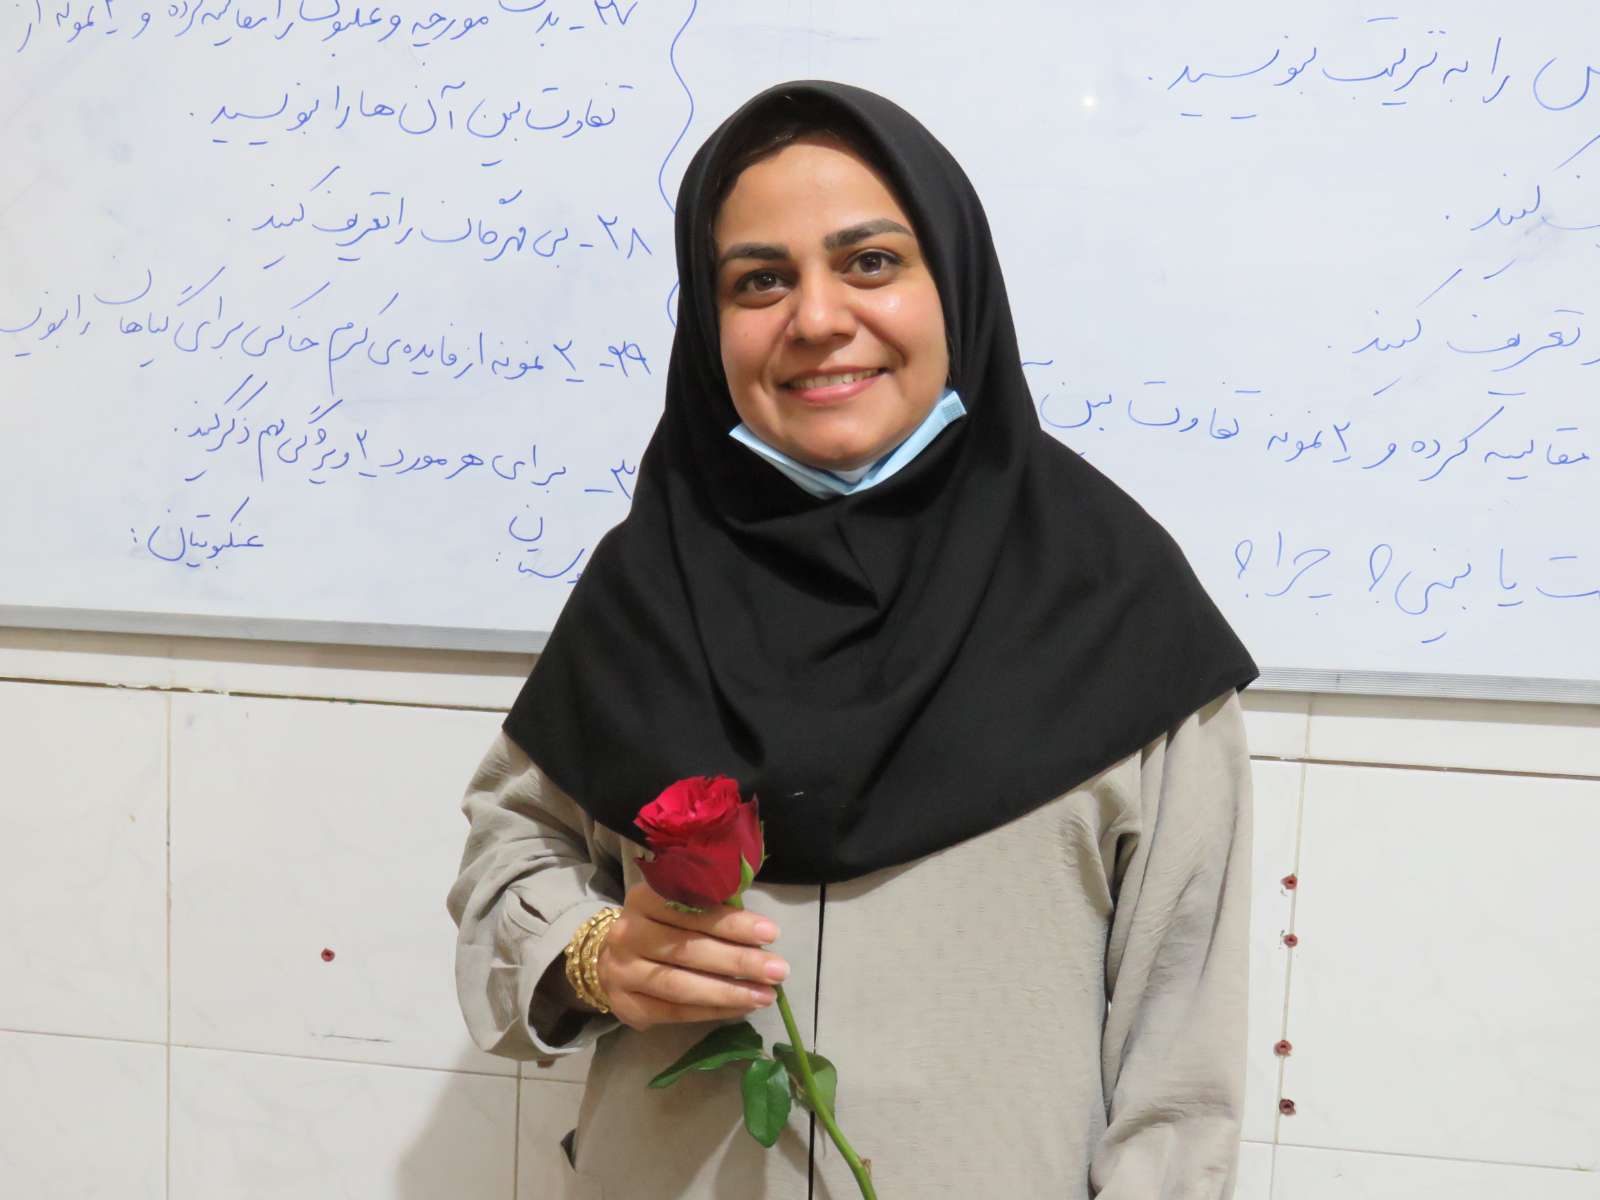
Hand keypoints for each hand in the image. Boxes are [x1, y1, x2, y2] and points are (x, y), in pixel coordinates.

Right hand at [594, 880, 790, 1031]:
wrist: (612, 959)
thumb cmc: (660, 926)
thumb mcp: (677, 904)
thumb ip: (709, 908)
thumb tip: (760, 929)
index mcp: (643, 899)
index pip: (691, 911)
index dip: (732, 923)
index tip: (771, 933)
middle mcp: (627, 934)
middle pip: (688, 950)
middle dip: (738, 961)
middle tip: (778, 970)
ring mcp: (623, 973)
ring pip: (681, 986)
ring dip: (728, 992)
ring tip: (766, 995)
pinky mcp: (627, 1006)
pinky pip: (676, 1012)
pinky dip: (712, 1011)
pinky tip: (741, 1008)